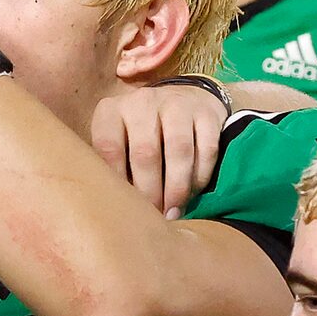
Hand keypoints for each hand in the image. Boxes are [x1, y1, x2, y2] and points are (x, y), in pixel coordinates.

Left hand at [90, 80, 226, 218]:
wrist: (183, 99)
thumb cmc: (142, 133)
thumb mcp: (119, 140)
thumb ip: (114, 166)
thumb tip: (117, 208)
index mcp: (112, 111)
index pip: (109, 148)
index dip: (118, 183)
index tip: (126, 208)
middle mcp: (142, 102)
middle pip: (145, 153)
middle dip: (150, 192)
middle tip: (154, 216)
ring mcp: (176, 104)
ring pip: (178, 151)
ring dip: (177, 188)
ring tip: (174, 212)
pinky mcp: (207, 113)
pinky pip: (206, 149)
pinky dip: (200, 176)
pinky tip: (194, 193)